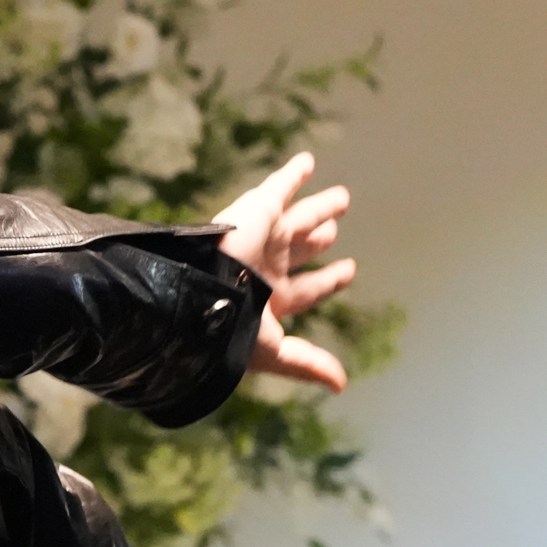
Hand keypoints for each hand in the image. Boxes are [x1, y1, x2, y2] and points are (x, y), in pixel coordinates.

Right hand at [213, 152, 357, 391]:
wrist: (198, 293)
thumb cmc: (230, 329)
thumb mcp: (274, 351)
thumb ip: (307, 363)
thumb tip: (341, 385)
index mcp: (271, 298)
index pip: (307, 288)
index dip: (328, 281)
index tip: (349, 271)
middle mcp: (267, 264)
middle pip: (300, 250)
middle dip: (318, 240)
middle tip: (334, 230)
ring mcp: (262, 236)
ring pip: (298, 219)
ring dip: (319, 209)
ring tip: (341, 199)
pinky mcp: (256, 210)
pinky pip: (279, 187)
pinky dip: (293, 174)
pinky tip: (309, 162)